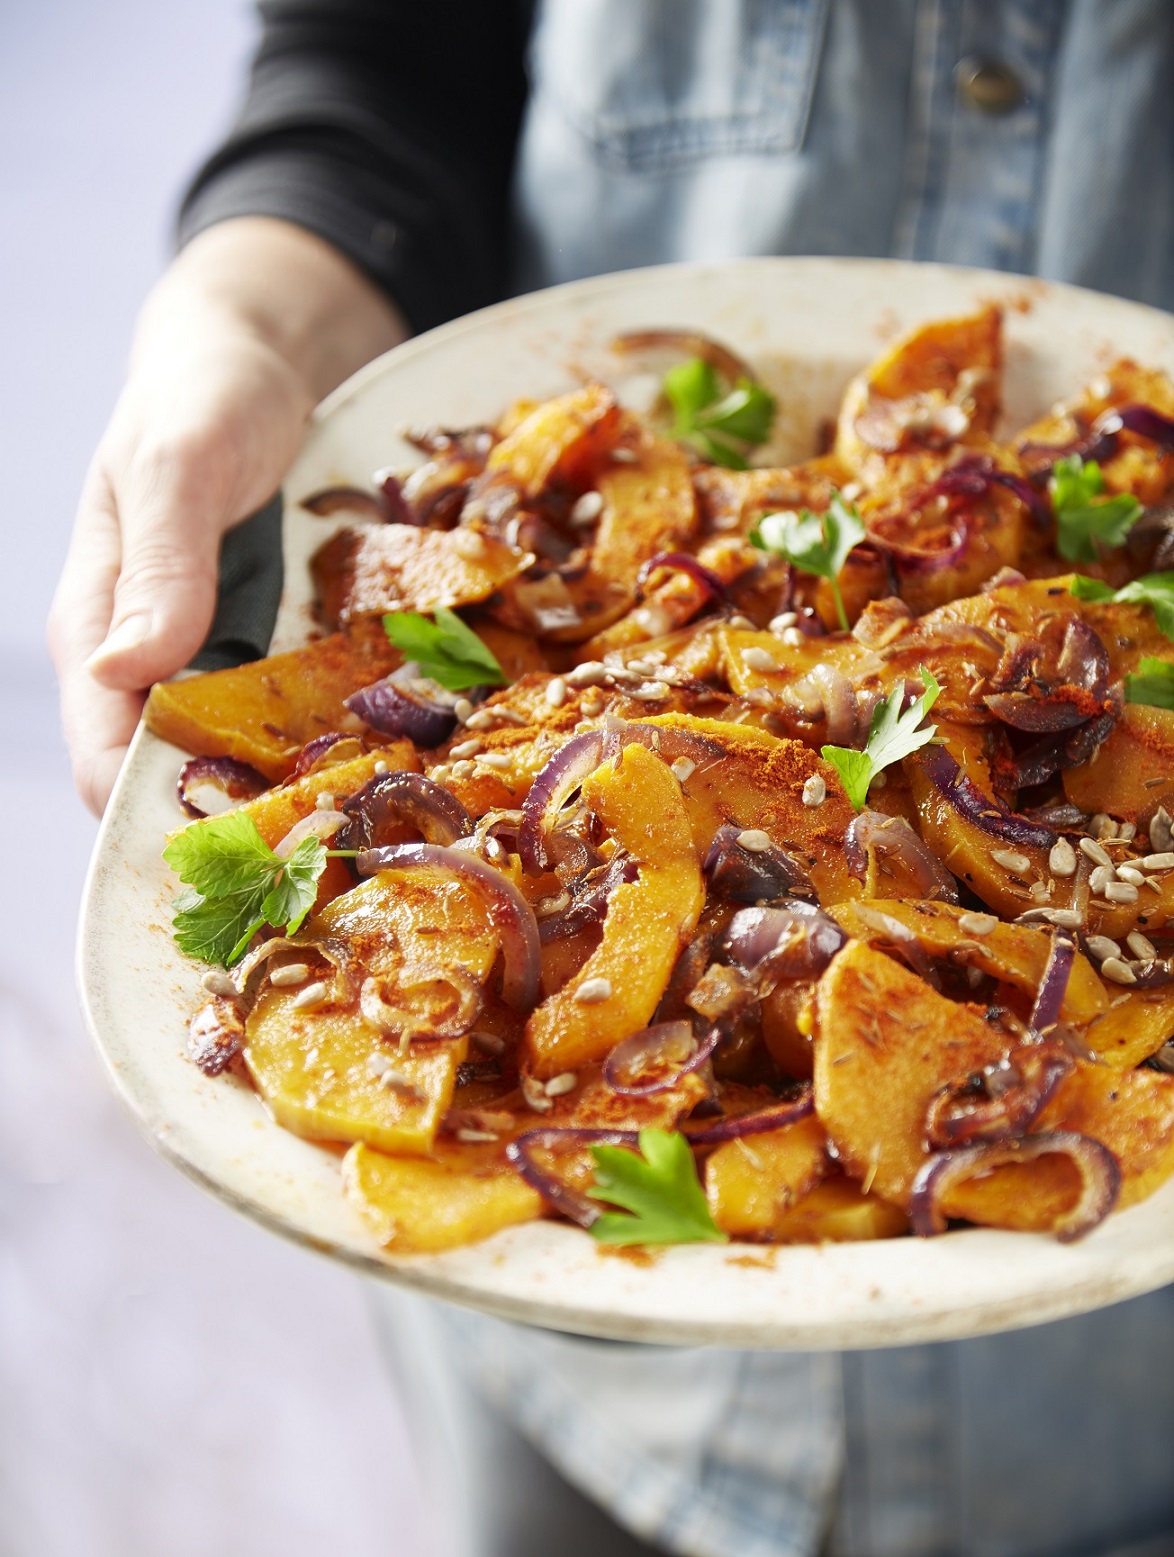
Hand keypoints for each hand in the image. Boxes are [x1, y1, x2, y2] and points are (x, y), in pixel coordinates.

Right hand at [48, 219, 406, 813]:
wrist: (253, 360)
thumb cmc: (201, 399)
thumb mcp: (179, 464)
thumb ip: (158, 564)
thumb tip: (129, 670)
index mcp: (98, 630)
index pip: (104, 759)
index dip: (158, 816)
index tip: (244, 849)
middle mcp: (149, 661)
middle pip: (173, 778)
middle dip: (239, 820)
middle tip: (328, 845)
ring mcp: (208, 658)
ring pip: (233, 757)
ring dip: (288, 789)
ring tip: (367, 814)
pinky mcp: (260, 646)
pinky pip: (283, 713)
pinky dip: (320, 737)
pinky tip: (380, 754)